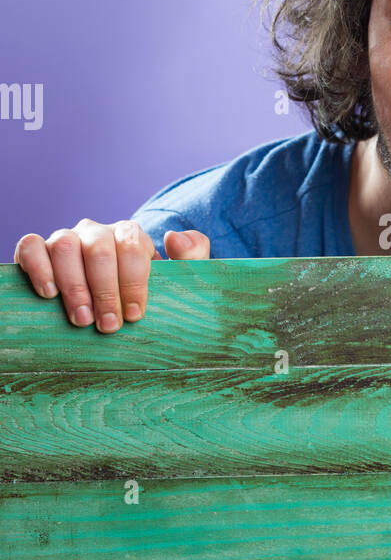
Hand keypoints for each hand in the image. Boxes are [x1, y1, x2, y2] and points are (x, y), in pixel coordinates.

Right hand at [14, 221, 210, 332]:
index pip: (132, 245)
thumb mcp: (174, 281)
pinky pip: (31, 246)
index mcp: (129, 236)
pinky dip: (38, 267)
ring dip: (74, 286)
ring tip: (82, 320)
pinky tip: (48, 294)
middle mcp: (97, 233)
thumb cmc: (141, 297)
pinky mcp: (38, 251)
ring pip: (65, 246)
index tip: (135, 314)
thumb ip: (191, 258)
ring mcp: (66, 239)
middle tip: (109, 326)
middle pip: (99, 249)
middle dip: (106, 290)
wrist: (110, 307)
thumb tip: (175, 238)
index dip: (134, 280)